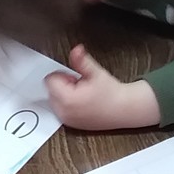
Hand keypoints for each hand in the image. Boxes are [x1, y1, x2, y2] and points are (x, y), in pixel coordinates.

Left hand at [43, 46, 159, 131]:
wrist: (124, 110)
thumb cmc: (112, 93)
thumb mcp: (96, 72)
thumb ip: (81, 61)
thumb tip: (76, 50)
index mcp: (67, 99)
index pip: (50, 80)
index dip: (63, 75)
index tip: (77, 78)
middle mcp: (64, 112)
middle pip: (50, 89)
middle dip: (63, 84)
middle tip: (82, 86)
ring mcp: (66, 120)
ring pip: (54, 99)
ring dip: (64, 94)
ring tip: (83, 95)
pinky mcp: (69, 124)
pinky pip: (60, 109)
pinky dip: (67, 104)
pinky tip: (83, 103)